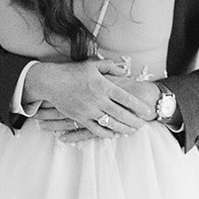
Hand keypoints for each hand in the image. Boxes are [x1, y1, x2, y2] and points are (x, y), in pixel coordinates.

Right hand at [24, 60, 156, 138]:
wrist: (52, 82)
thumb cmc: (73, 71)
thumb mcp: (93, 65)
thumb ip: (111, 67)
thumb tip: (124, 71)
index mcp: (103, 86)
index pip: (126, 98)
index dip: (138, 106)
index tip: (147, 111)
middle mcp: (98, 100)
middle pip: (121, 114)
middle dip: (134, 121)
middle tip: (143, 125)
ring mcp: (89, 111)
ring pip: (110, 123)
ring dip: (123, 129)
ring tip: (132, 131)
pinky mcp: (80, 118)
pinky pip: (96, 129)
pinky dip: (106, 133)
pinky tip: (113, 134)